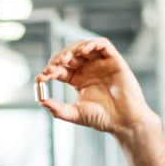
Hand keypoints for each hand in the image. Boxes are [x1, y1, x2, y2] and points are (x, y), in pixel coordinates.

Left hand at [36, 38, 159, 137]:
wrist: (124, 122)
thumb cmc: (101, 118)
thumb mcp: (75, 114)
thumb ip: (57, 109)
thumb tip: (41, 101)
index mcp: (77, 79)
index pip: (59, 69)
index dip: (48, 71)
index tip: (40, 78)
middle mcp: (88, 69)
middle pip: (69, 55)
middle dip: (57, 59)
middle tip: (50, 68)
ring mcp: (101, 64)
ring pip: (83, 46)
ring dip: (71, 49)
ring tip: (63, 60)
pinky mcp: (114, 60)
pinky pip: (103, 45)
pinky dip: (92, 43)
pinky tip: (82, 51)